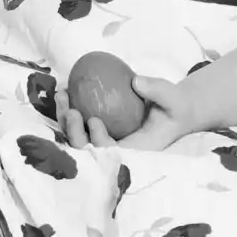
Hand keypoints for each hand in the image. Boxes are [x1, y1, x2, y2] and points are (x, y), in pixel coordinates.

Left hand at [57, 76, 201, 151]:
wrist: (171, 108)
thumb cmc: (173, 106)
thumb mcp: (172, 97)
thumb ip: (157, 91)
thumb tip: (136, 82)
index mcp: (135, 150)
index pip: (111, 154)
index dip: (98, 142)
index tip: (94, 120)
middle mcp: (116, 149)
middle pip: (88, 151)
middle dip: (74, 134)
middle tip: (71, 110)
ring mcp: (105, 140)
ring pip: (78, 138)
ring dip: (65, 120)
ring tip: (62, 95)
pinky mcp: (98, 130)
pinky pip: (78, 124)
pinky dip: (67, 111)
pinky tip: (64, 91)